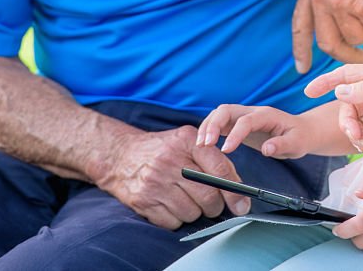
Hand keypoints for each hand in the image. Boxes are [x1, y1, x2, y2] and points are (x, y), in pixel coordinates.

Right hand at [95, 125, 250, 228]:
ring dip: (196, 212)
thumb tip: (238, 188)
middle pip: (208, 196)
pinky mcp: (143, 201)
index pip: (219, 169)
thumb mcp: (188, 141)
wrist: (120, 155)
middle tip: (212, 203)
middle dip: (216, 206)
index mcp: (187, 141)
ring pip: (192, 212)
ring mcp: (155, 182)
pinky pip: (173, 222)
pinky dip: (178, 218)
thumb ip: (214, 159)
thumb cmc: (163, 150)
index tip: (242, 204)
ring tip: (187, 199)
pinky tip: (172, 204)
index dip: (234, 191)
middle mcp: (170, 161)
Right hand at [196, 104, 311, 158]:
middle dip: (213, 125)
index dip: (234, 134)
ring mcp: (243, 116)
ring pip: (219, 114)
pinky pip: (219, 122)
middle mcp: (252, 112)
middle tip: (204, 145)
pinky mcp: (238, 124)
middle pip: (226, 110)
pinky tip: (203, 143)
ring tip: (200, 145)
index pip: (245, 120)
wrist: (301, 131)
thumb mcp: (297, 144)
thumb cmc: (299, 137)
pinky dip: (209, 130)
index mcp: (266, 115)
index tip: (226, 150)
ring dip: (207, 127)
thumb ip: (282, 145)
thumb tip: (267, 149)